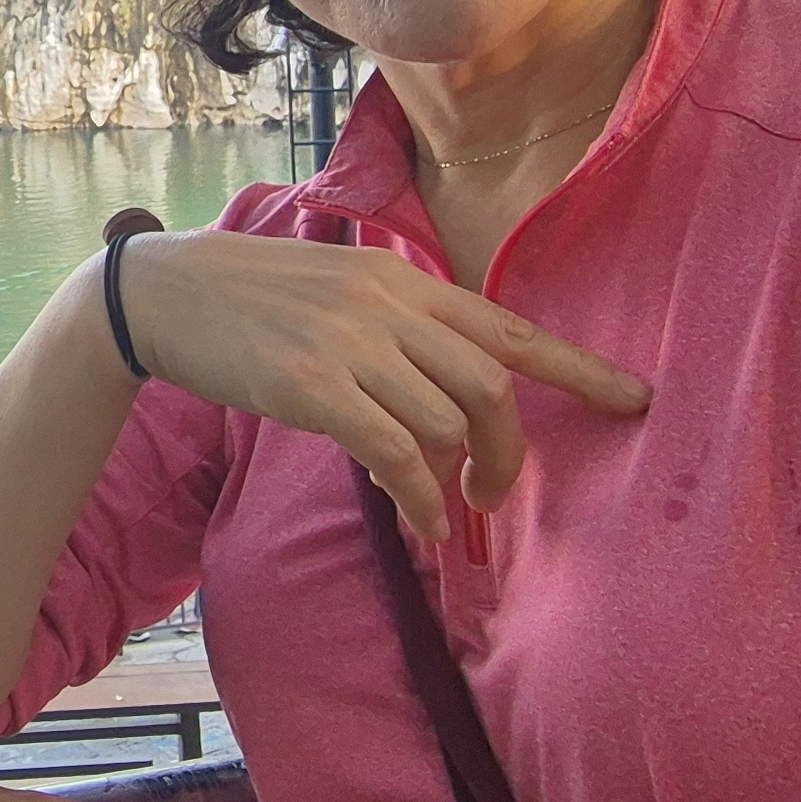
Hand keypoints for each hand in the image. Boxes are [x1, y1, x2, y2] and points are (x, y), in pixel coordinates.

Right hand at [117, 230, 647, 544]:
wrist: (165, 294)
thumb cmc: (254, 299)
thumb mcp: (340, 291)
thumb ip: (400, 325)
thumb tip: (454, 394)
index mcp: (403, 280)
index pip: (509, 327)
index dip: (580, 368)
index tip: (635, 400)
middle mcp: (387, 306)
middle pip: (491, 386)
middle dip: (508, 450)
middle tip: (495, 493)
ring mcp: (351, 345)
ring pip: (446, 424)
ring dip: (456, 480)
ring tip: (439, 503)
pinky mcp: (313, 388)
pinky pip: (395, 454)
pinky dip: (419, 497)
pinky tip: (418, 520)